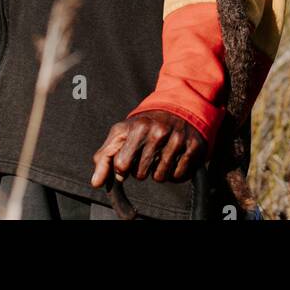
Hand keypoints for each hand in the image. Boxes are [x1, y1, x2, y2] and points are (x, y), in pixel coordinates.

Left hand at [91, 110, 205, 187]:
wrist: (177, 107)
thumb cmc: (144, 125)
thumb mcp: (122, 133)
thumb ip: (105, 156)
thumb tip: (95, 182)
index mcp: (138, 127)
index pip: (122, 165)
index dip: (123, 168)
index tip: (127, 161)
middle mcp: (159, 132)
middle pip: (141, 174)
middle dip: (141, 169)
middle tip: (147, 155)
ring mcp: (177, 139)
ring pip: (160, 178)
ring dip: (158, 172)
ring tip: (160, 155)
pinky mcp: (193, 147)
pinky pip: (178, 176)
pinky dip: (174, 173)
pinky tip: (174, 158)